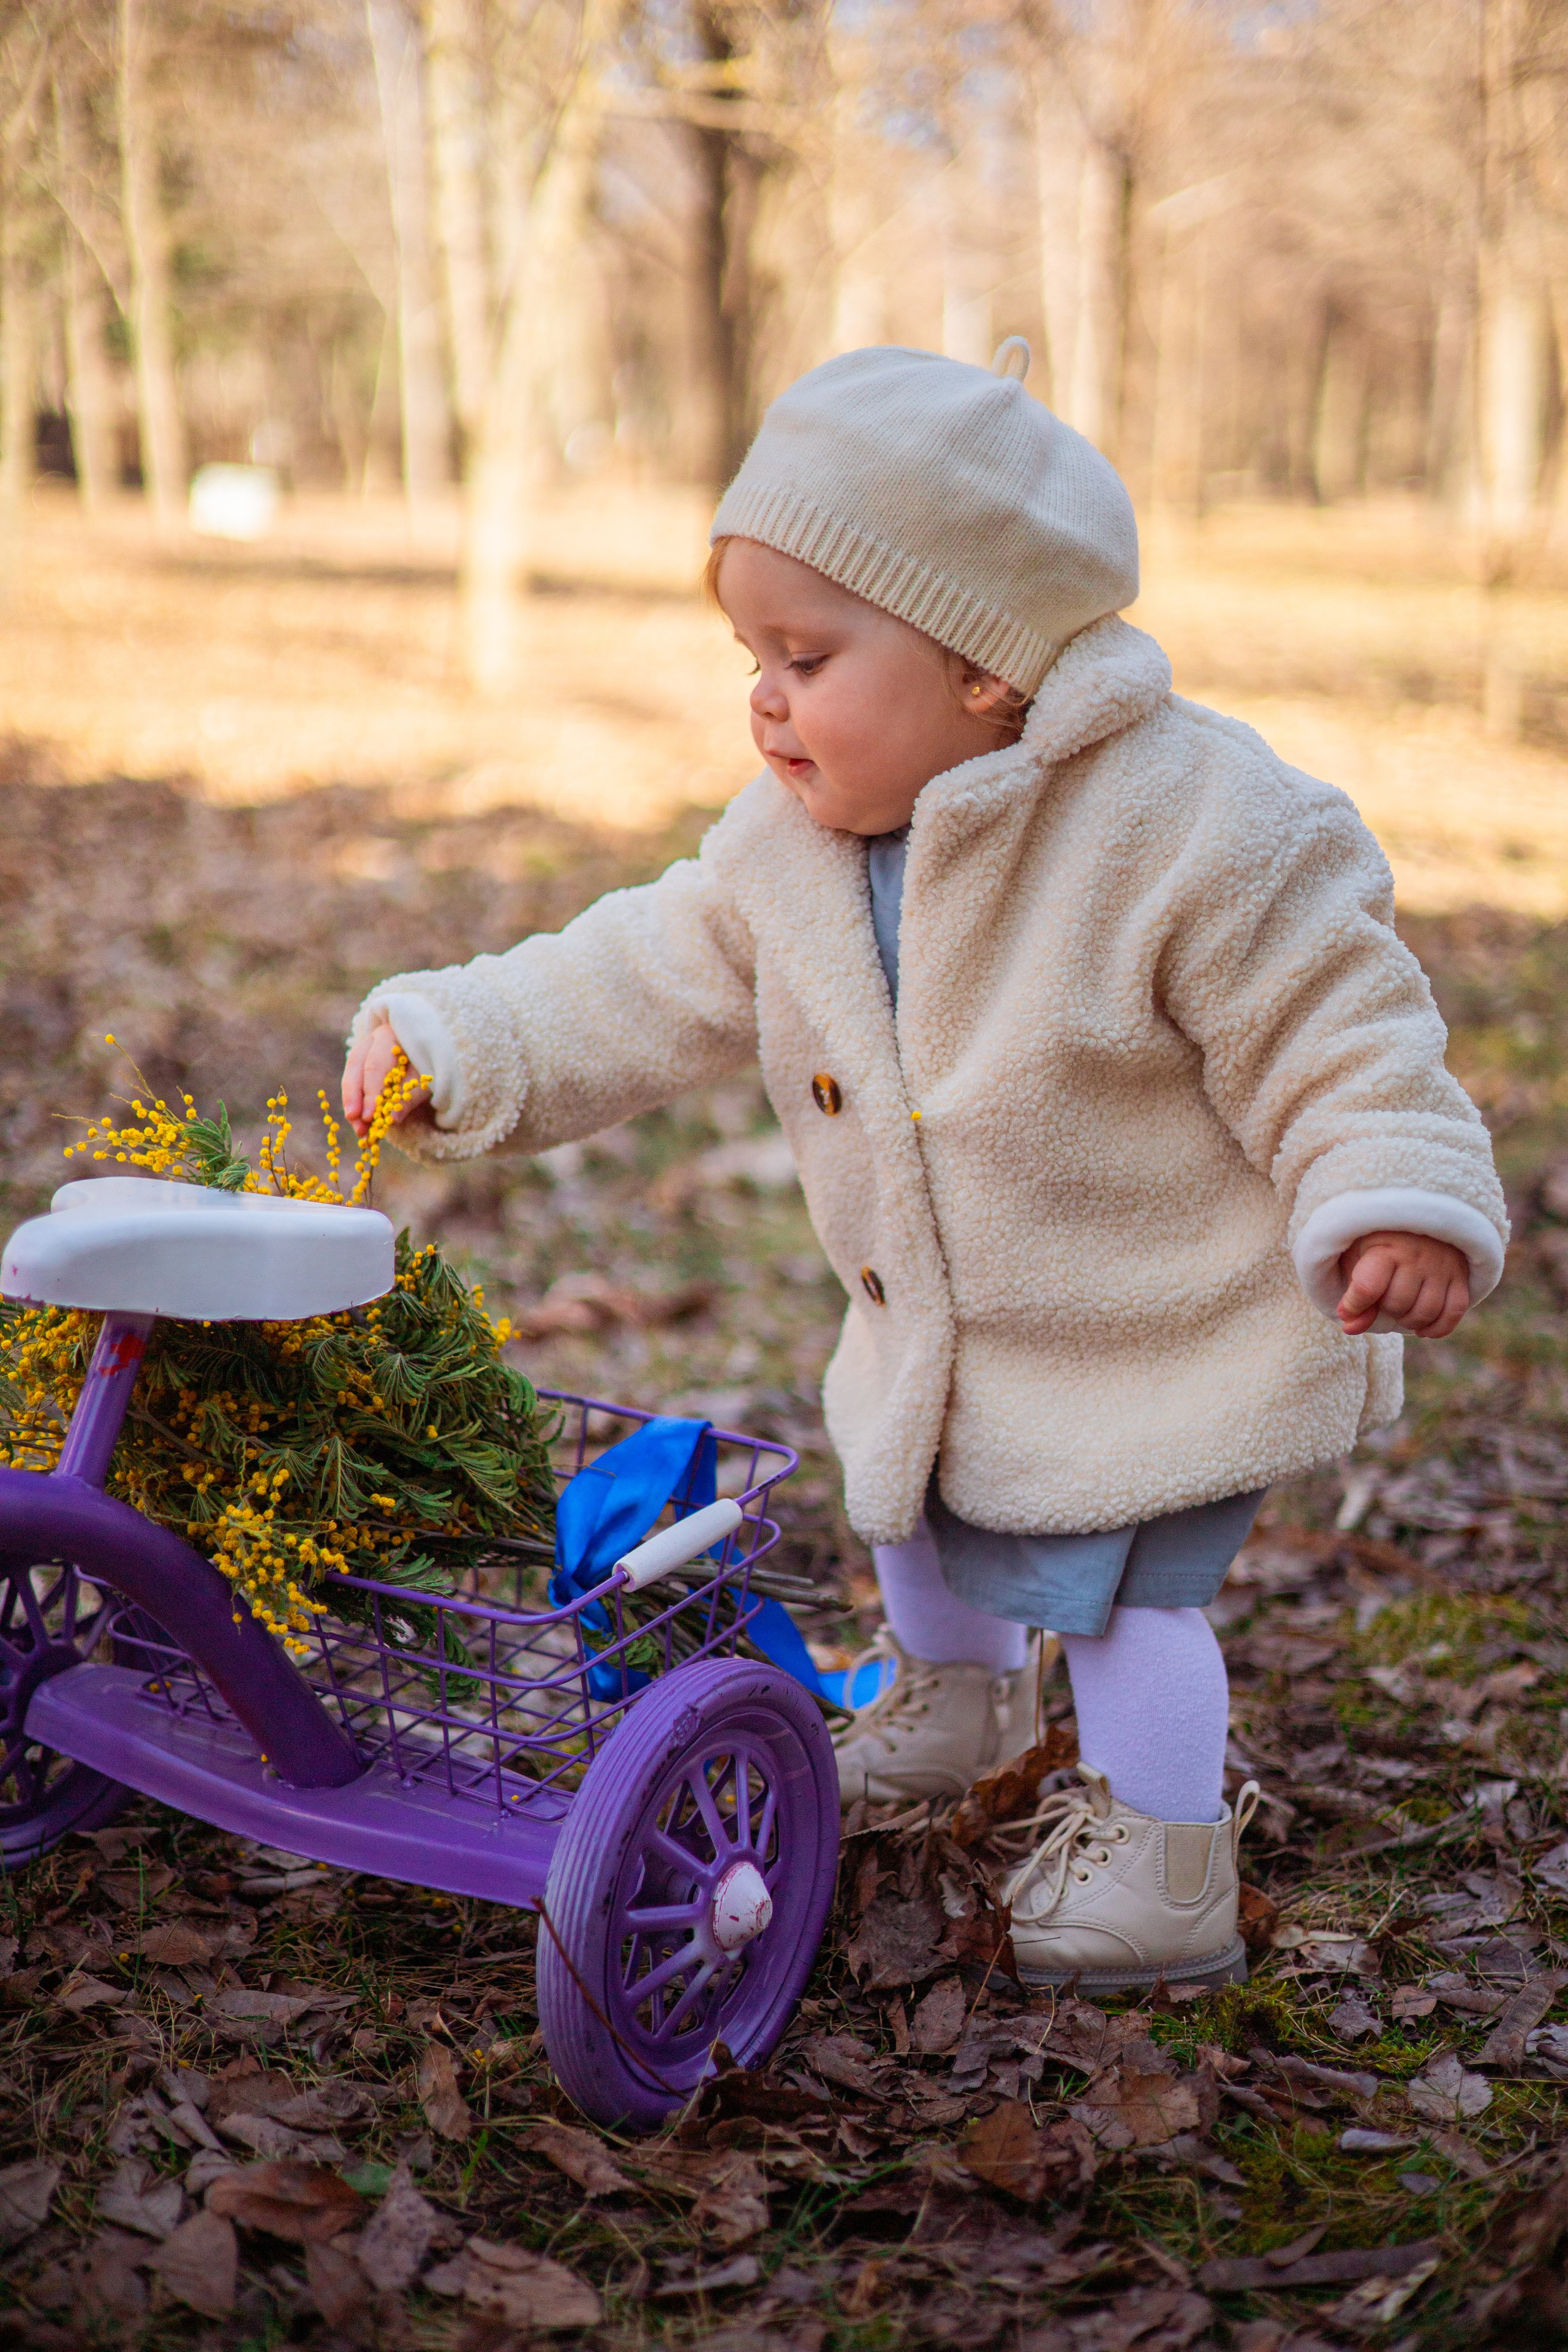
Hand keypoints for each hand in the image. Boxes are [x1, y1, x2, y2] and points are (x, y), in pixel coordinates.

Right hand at [341, 1022, 430, 1140]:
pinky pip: (355, 1080)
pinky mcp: (365, 1061)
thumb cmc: (434, 1062)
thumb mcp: (428, 1079)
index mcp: (391, 1036)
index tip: (369, 1117)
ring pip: (351, 1073)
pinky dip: (356, 1100)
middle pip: (356, 1066)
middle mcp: (374, 1038)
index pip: (375, 1066)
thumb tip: (392, 1120)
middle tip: (355, 1122)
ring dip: (352, 1102)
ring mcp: (367, 1047)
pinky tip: (358, 1120)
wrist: (439, 1051)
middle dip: (354, 1098)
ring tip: (358, 1128)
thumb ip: (410, 1096)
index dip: (371, 1093)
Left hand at [1336, 1229, 1469, 1339]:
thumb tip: (1350, 1328)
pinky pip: (1453, 1313)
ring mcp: (1443, 1266)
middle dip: (1385, 1309)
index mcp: (1386, 1247)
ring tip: (1401, 1310)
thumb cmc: (1378, 1244)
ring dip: (1409, 1321)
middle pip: (1398, 1304)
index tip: (1347, 1310)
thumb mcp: (1356, 1260)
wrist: (1416, 1218)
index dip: (1354, 1306)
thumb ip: (1353, 1296)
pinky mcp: (1461, 1276)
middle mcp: (1418, 1256)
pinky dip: (1437, 1328)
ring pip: (1426, 1312)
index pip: (1368, 1288)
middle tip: (1383, 1299)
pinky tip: (1422, 1328)